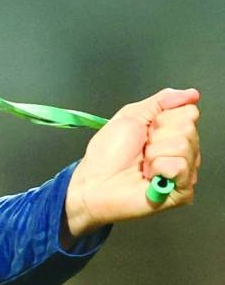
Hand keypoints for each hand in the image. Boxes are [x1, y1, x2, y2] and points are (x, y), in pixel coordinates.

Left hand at [64, 88, 200, 237]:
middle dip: (157, 135)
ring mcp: (184, 171)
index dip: (162, 118)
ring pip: (184, 145)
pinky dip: (158, 167)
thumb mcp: (130, 116)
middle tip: (142, 148)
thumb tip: (190, 94)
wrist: (94, 182)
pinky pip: (180, 166)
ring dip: (155, 152)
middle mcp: (182, 151)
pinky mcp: (182, 190)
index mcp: (171, 132)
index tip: (145, 129)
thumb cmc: (106, 155)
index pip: (189, 112)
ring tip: (143, 164)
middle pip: (188, 127)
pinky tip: (150, 176)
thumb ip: (160, 101)